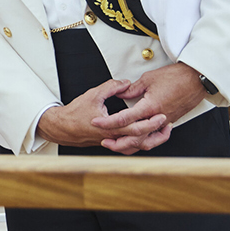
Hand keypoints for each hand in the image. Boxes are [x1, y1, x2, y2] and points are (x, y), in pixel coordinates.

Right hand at [38, 77, 171, 154]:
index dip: (151, 123)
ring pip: (136, 147)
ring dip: (150, 140)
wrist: (63, 127)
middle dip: (156, 132)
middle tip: (166, 123)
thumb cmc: (75, 113)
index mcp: (111, 127)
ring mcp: (112, 142)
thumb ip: (112, 86)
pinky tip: (145, 135)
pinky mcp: (110, 143)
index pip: (136, 128)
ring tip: (161, 131)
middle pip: (141, 140)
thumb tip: (125, 83)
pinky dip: (139, 142)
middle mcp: (113, 138)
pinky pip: (129, 146)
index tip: (161, 115)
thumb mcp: (94, 94)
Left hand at [99, 62, 206, 145]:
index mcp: (149, 106)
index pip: (124, 118)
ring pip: (146, 142)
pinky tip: (137, 142)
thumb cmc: (175, 76)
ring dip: (131, 145)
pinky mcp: (170, 123)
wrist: (197, 79)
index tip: (96, 123)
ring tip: (117, 145)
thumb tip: (121, 94)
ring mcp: (165, 122)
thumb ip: (132, 89)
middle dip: (117, 142)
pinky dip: (145, 142)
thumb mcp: (148, 79)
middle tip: (103, 141)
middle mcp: (157, 118)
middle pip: (134, 137)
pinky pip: (155, 138)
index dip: (108, 122)